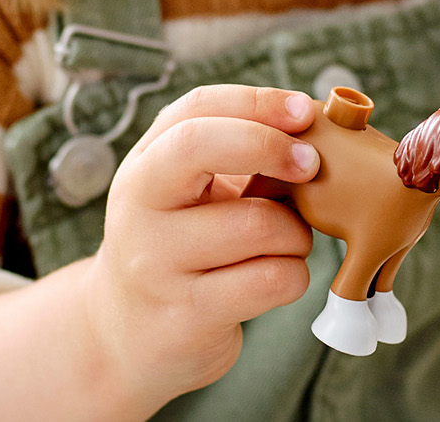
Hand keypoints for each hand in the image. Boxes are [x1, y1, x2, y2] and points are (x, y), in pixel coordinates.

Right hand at [87, 85, 324, 400]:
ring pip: (259, 223)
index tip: (304, 111)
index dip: (256, 102)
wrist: (127, 336)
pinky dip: (294, 275)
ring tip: (286, 242)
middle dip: (272, 147)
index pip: (193, 111)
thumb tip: (312, 126)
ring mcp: (157, 266)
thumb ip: (234, 157)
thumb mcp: (186, 195)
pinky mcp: (188, 316)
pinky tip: (276, 278)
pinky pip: (272, 279)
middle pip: (200, 148)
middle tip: (312, 166)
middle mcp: (138, 211)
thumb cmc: (179, 248)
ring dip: (296, 231)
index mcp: (142, 169)